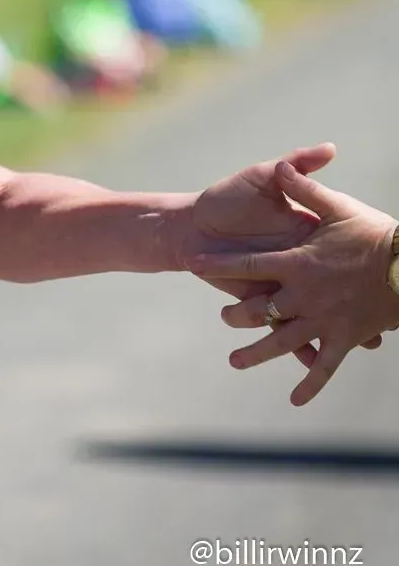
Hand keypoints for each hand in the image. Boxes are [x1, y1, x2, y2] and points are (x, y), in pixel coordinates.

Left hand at [192, 162, 398, 405]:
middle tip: (225, 317)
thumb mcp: (338, 205)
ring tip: (236, 361)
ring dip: (257, 353)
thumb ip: (303, 185)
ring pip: (281, 341)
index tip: (190, 264)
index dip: (217, 265)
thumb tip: (281, 166)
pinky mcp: (346, 338)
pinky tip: (295, 399)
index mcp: (296, 262)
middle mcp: (303, 294)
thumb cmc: (376, 231)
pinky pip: (324, 364)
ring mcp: (323, 319)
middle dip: (237, 315)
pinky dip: (311, 382)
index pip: (245, 264)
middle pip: (257, 310)